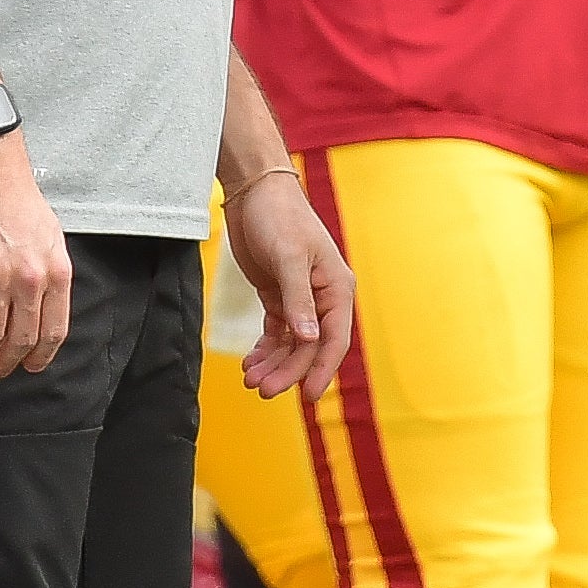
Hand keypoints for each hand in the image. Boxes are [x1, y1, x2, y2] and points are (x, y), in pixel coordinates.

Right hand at [0, 134, 72, 376]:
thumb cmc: (15, 198)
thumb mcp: (49, 235)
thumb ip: (48, 272)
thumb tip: (43, 306)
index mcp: (56, 270)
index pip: (53, 330)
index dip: (39, 356)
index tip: (28, 366)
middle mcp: (30, 278)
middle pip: (21, 338)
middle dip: (7, 362)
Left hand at [223, 164, 354, 397]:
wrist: (255, 191)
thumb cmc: (279, 216)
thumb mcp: (288, 257)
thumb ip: (298, 299)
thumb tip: (308, 338)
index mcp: (336, 288)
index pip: (334, 339)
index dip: (322, 369)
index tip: (308, 396)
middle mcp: (322, 298)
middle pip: (309, 347)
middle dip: (288, 371)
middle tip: (262, 390)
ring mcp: (301, 299)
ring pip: (292, 344)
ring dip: (274, 363)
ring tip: (250, 380)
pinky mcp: (279, 296)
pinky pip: (277, 332)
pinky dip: (265, 349)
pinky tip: (250, 363)